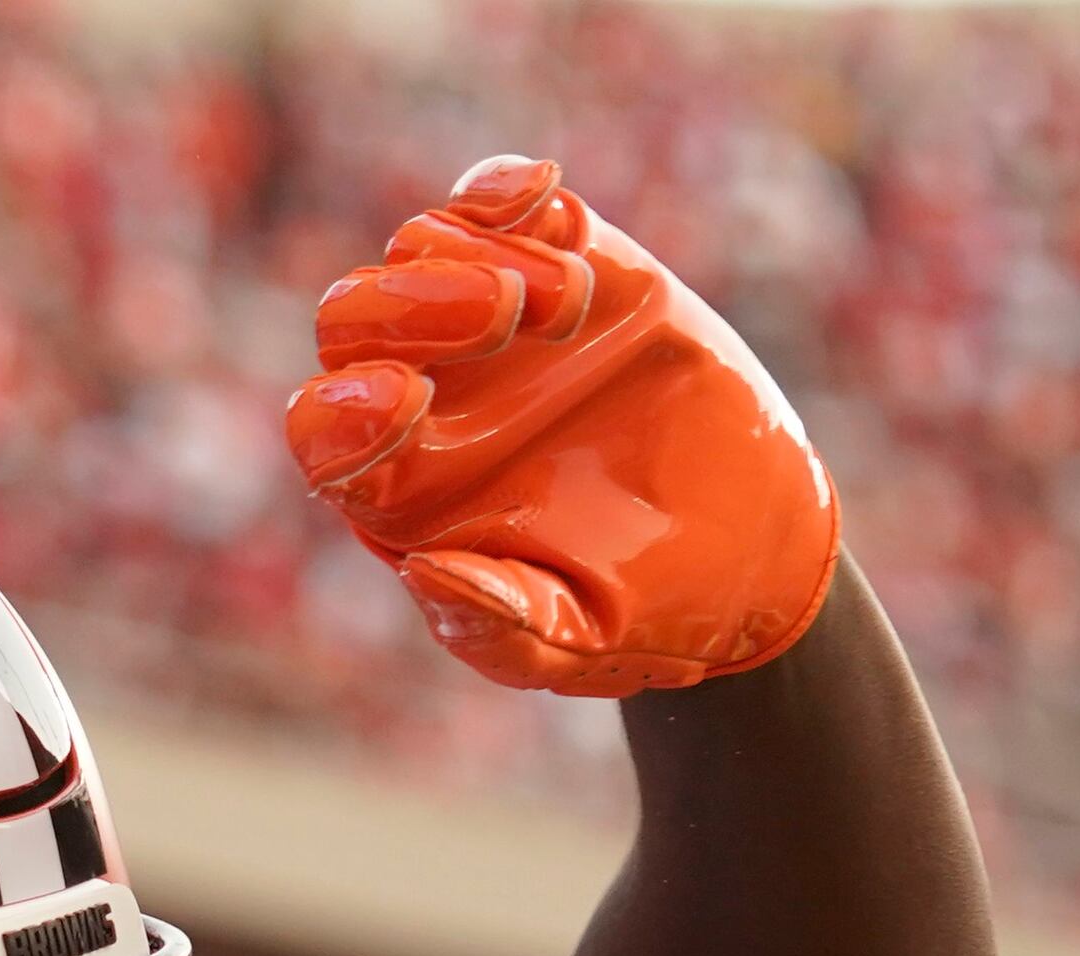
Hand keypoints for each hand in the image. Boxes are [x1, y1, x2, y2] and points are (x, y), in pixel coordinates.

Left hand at [285, 156, 838, 696]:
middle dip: (409, 305)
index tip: (406, 402)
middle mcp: (425, 398)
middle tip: (502, 318)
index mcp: (403, 490)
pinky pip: (495, 205)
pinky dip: (502, 189)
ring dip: (479, 256)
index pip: (325, 433)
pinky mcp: (563, 266)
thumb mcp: (583, 641)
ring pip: (419, 249)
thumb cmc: (650, 607)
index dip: (343, 413)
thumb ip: (504, 628)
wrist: (753, 543)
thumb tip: (426, 576)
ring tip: (572, 305)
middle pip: (352, 321)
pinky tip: (543, 197)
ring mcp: (489, 326)